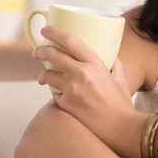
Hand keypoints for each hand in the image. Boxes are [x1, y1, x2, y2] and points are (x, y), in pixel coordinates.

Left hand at [32, 26, 139, 152]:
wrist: (120, 128)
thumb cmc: (121, 104)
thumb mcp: (120, 78)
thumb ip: (114, 64)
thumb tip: (110, 56)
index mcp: (95, 63)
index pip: (70, 40)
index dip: (54, 32)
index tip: (46, 30)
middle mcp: (80, 74)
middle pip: (52, 55)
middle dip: (40, 51)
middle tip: (36, 52)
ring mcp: (71, 90)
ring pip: (46, 75)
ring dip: (42, 74)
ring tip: (42, 76)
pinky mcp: (65, 105)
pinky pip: (53, 94)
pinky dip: (53, 92)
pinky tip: (57, 94)